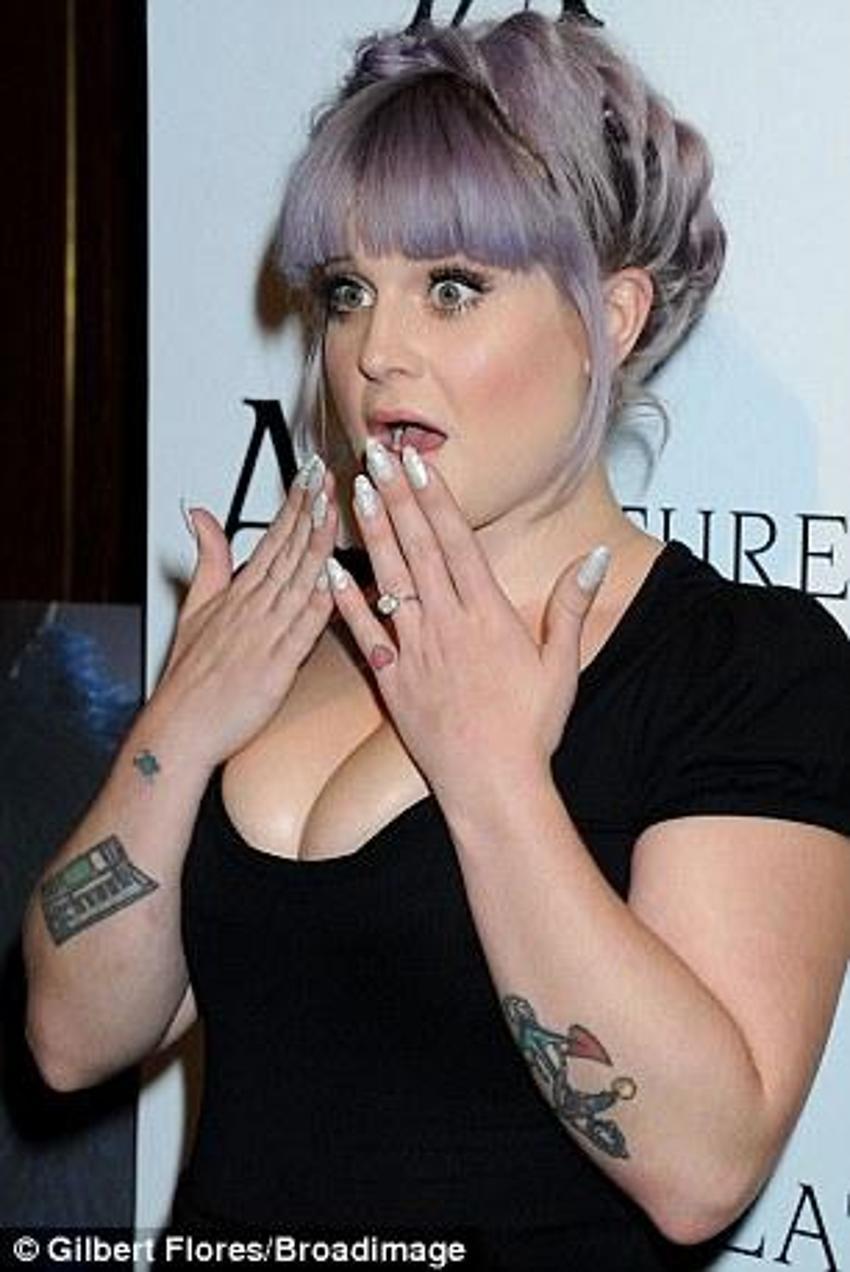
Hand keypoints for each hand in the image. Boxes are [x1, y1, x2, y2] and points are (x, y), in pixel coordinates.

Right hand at [153, 459, 337, 767]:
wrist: (180, 728)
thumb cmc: (189, 678)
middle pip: (288, 548)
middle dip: (310, 507)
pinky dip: (320, 598)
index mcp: (239, 593)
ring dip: (318, 540)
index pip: (273, 537)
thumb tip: (197, 514)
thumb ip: (207, 559)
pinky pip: (304, 625)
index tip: (311, 473)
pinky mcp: (277, 663)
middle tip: (328, 472)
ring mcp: (266, 632)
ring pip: (299, 577)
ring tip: (334, 504)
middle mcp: (254, 606)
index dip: (294, 503)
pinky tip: (336, 573)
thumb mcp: (193, 607)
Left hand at [326, 442, 608, 801]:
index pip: (457, 542)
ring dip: (371, 532)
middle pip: (417, 548)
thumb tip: (593, 556)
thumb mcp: (562, 666)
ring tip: (355, 492)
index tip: (418, 462)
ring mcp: (415, 651)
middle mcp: (447, 625)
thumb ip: (570, 606)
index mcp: (488, 616)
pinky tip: (329, 568)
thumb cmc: (531, 730)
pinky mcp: (393, 680)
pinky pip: (364, 633)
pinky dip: (345, 600)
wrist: (493, 787)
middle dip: (396, 497)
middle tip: (376, 455)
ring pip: (387, 579)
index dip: (435, 498)